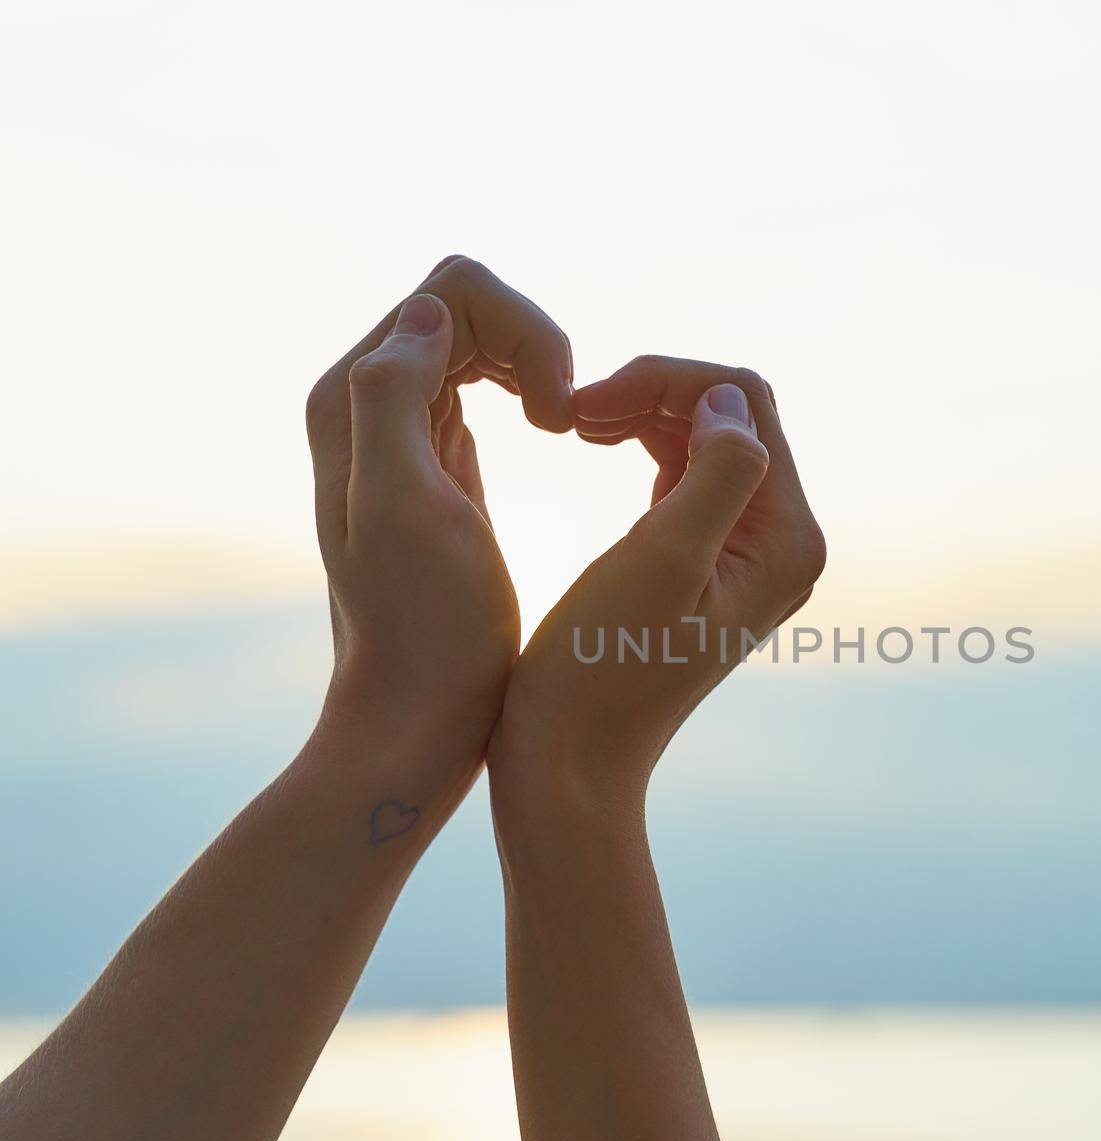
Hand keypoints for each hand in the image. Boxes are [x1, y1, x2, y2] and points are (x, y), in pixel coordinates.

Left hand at [304, 257, 572, 768]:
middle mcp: (368, 402)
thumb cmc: (428, 628)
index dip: (527, 331)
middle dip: (538, 343)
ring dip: (542, 366)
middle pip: (470, 305)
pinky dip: (534, 389)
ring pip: (484, 339)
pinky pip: (488, 381)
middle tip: (571, 424)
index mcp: (356, 400)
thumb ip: (394, 396)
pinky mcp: (439, 459)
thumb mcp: (407, 509)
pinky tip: (559, 432)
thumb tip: (427, 311)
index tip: (558, 417)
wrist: (419, 715)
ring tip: (572, 430)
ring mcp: (403, 429)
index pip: (454, 293)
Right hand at [491, 357, 825, 792]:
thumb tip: (729, 403)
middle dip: (654, 394)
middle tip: (572, 411)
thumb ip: (715, 474)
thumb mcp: (660, 561)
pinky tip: (594, 444)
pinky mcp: (708, 562)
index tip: (585, 401)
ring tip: (575, 423)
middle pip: (732, 415)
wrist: (571, 762)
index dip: (667, 382)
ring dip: (643, 415)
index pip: (744, 405)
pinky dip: (644, 446)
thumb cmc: (601, 671)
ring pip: (706, 438)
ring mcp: (748, 554)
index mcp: (787, 540)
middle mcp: (784, 543)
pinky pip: (687, 474)